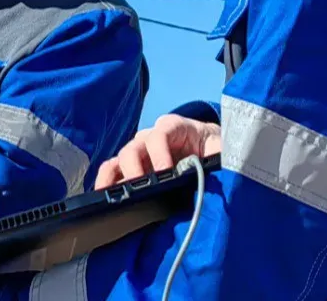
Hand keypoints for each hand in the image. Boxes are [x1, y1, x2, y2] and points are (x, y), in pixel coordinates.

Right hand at [94, 114, 221, 188]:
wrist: (210, 149)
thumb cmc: (215, 147)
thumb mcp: (222, 149)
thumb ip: (219, 156)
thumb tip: (216, 172)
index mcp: (175, 128)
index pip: (160, 134)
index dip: (160, 153)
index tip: (165, 173)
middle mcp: (151, 137)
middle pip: (134, 148)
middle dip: (135, 169)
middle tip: (139, 188)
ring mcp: (140, 152)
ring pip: (119, 160)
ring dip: (113, 177)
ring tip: (109, 195)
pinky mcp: (133, 168)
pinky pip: (113, 172)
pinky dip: (107, 183)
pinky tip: (104, 197)